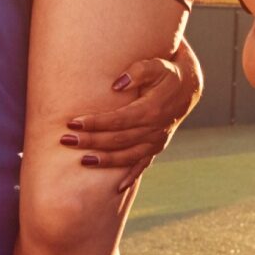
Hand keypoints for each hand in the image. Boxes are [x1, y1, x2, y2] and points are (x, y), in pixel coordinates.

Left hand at [62, 55, 199, 192]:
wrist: (188, 88)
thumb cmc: (166, 74)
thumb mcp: (156, 65)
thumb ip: (138, 71)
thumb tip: (117, 85)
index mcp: (152, 109)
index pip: (118, 120)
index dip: (96, 122)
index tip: (73, 122)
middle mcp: (155, 129)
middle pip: (118, 139)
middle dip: (91, 141)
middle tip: (66, 140)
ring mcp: (156, 141)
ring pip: (127, 156)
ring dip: (105, 160)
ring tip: (82, 161)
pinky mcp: (157, 147)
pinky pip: (143, 165)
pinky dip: (131, 177)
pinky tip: (116, 188)